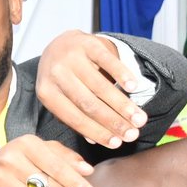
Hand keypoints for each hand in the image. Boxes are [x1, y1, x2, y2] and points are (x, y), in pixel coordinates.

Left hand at [36, 30, 149, 149]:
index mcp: (47, 93)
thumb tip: (96, 141)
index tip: (117, 144)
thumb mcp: (60, 98)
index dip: (96, 132)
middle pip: (88, 104)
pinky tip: (133, 87)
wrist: (59, 44)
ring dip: (122, 104)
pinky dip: (122, 75)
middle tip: (133, 134)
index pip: (74, 118)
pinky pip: (108, 61)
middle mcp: (55, 74)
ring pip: (100, 86)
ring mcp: (71, 57)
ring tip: (139, 118)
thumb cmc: (62, 79)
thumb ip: (75, 118)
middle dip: (113, 122)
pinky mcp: (87, 43)